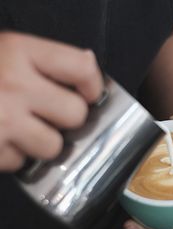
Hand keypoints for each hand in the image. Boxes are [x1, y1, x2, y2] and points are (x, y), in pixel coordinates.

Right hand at [0, 32, 102, 170]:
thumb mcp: (6, 50)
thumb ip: (45, 59)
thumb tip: (88, 65)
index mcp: (20, 52)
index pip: (81, 68)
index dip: (93, 85)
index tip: (89, 94)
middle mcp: (14, 85)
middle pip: (76, 114)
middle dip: (66, 119)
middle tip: (48, 113)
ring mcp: (1, 120)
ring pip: (53, 146)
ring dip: (41, 142)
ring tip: (21, 129)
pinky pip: (22, 163)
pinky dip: (14, 156)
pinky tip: (0, 140)